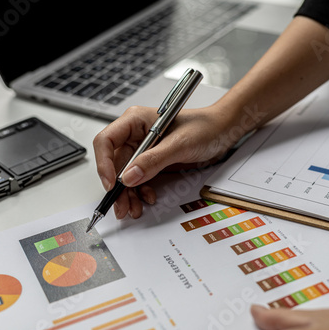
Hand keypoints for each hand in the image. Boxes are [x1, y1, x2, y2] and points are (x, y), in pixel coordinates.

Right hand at [93, 104, 240, 218]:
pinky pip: (139, 178)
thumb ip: (154, 160)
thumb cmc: (205, 127)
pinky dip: (141, 190)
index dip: (104, 163)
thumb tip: (129, 176)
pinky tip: (147, 198)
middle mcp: (136, 134)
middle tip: (121, 206)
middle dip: (117, 186)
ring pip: (126, 174)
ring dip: (128, 193)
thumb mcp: (180, 144)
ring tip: (133, 209)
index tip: (112, 184)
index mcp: (136, 120)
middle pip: (114, 162)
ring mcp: (144, 148)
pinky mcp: (153, 160)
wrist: (223, 132)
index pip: (107, 140)